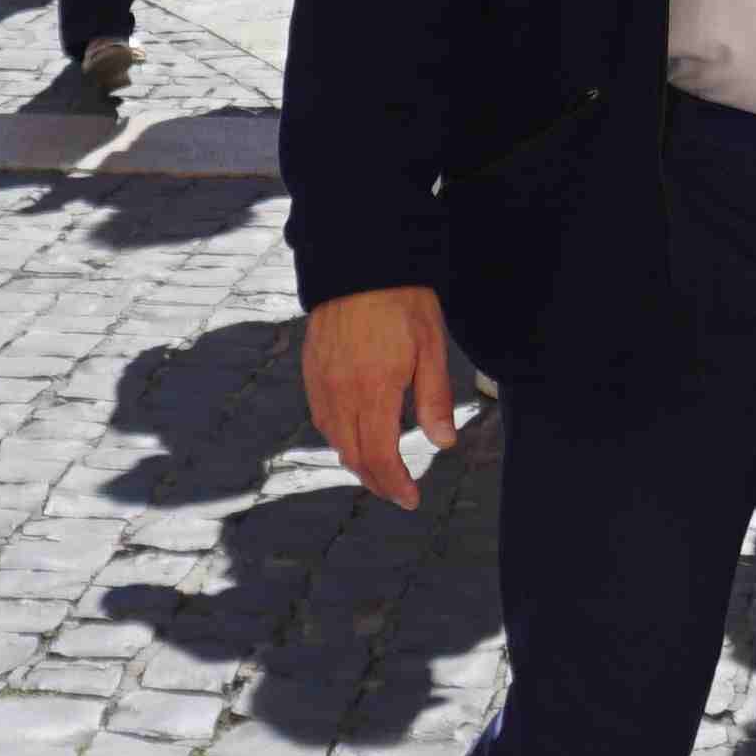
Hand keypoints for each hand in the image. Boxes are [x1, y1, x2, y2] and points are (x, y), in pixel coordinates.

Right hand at [305, 287, 456, 508]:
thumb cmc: (400, 298)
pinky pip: (320, 414)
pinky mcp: (311, 365)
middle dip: (376, 481)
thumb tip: (443, 442)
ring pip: (333, 438)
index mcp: (373, 389)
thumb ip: (434, 397)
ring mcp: (321, 378)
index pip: (379, 455)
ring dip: (354, 460)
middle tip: (398, 492)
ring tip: (378, 469)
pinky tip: (351, 434)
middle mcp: (341, 390)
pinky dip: (336, 435)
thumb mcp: (430, 345)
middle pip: (352, 454)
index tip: (411, 498)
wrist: (358, 258)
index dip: (395, 484)